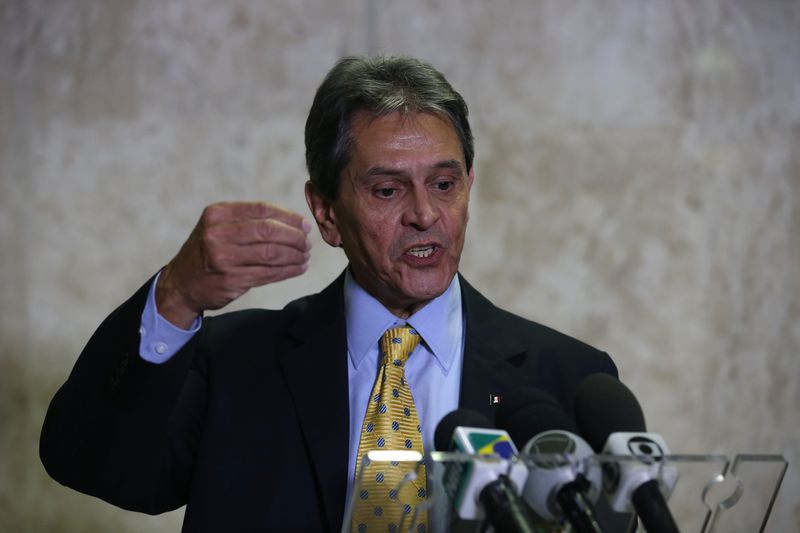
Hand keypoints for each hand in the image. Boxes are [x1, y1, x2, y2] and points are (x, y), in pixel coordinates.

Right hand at [155, 202, 311, 327]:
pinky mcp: (232, 280)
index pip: (262, 209)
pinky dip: (289, 270)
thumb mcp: (217, 227)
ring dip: (295, 254)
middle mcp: (218, 234)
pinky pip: (269, 273)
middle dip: (294, 236)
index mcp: (217, 214)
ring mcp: (224, 258)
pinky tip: (299, 267)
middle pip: (268, 231)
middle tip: (307, 242)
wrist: (181, 283)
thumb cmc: (207, 251)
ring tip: (305, 255)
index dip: (288, 216)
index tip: (304, 224)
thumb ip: (247, 220)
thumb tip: (293, 221)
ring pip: (271, 253)